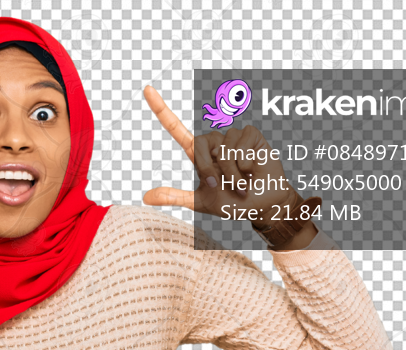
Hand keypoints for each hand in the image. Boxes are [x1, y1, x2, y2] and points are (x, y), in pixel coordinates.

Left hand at [141, 85, 299, 222]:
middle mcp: (214, 142)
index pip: (176, 129)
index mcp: (199, 155)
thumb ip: (175, 197)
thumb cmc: (231, 203)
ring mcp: (233, 136)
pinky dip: (245, 163)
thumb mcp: (200, 202)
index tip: (147, 89)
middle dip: (208, 169)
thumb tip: (145, 198)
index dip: (161, 110)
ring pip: (223, 149)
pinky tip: (252, 169)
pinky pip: (241, 145)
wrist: (260, 205)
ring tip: (241, 183)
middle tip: (221, 186)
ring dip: (231, 173)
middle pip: (199, 144)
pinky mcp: (250, 134)